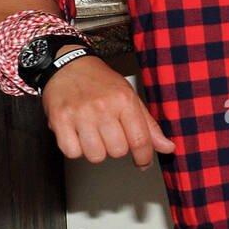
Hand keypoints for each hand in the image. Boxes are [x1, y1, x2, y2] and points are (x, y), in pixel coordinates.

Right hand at [41, 49, 174, 167]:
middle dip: (117, 148)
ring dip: (97, 150)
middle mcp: (103, 107)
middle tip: (112, 135)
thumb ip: (149, 125)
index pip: (140, 139)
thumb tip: (168, 147)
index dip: (144, 157)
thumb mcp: (131, 97)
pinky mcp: (59, 121)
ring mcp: (80, 114)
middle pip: (118, 151)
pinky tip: (79, 135)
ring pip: (95, 155)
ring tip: (95, 134)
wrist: (69, 66)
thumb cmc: (101, 82)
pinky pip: (72, 153)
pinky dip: (76, 149)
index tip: (144, 162)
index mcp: (124, 100)